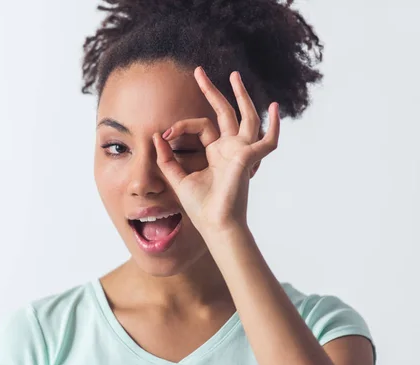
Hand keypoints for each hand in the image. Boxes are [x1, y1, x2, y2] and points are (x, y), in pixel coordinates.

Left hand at [153, 66, 279, 233]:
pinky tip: (275, 108)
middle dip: (212, 91)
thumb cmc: (201, 207)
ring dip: (241, 96)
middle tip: (199, 72)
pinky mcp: (248, 157)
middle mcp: (230, 149)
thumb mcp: (178, 178)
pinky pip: (267, 141)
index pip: (201, 126)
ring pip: (246, 117)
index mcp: (216, 153)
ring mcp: (241, 152)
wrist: (214, 225)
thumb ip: (167, 158)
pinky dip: (274, 126)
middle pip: (224, 112)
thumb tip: (156, 136)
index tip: (165, 133)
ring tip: (234, 75)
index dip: (181, 126)